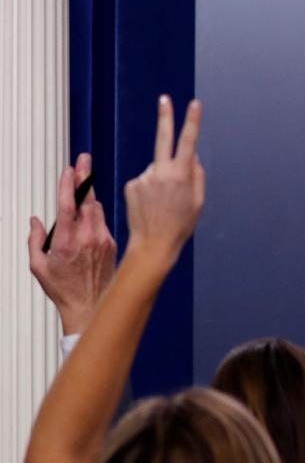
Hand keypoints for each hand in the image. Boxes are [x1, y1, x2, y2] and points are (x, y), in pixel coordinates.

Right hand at [27, 153, 116, 334]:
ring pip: (97, 208)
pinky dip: (95, 212)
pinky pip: (103, 220)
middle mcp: (87, 238)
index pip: (68, 206)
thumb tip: (35, 221)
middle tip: (84, 158)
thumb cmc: (63, 288)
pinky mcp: (111, 243)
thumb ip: (35, 240)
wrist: (90, 304)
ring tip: (85, 177)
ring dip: (89, 193)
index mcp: (66, 242)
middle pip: (86, 200)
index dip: (69, 185)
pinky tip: (89, 208)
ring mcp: (102, 239)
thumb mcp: (38, 266)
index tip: (69, 169)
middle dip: (84, 177)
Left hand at [122, 96, 205, 269]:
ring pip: (156, 169)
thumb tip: (193, 157)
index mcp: (182, 175)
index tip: (194, 104)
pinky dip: (148, 188)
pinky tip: (150, 205)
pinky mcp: (131, 185)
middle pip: (163, 138)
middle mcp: (161, 172)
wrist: (154, 243)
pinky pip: (144, 180)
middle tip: (164, 98)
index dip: (192, 121)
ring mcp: (144, 178)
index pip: (189, 141)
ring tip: (162, 203)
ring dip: (160, 179)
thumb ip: (197, 176)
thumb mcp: (199, 202)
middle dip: (165, 117)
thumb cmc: (181, 225)